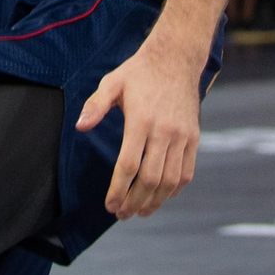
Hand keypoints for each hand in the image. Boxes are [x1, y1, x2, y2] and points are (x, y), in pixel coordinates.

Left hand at [76, 36, 201, 217]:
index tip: (109, 205)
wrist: (176, 59)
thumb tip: (80, 126)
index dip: (118, 189)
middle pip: (150, 179)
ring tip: (139, 212)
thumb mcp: (112, 82)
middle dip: (134, 202)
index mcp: (141, 120)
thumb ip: (95, 105)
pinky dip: (174, 190)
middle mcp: (164, 132)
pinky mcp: (194, 139)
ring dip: (154, 201)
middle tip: (121, 214)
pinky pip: (186, 173)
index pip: (129, 165)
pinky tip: (161, 197)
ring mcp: (182, 137)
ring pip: (169, 181)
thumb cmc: (139, 72)